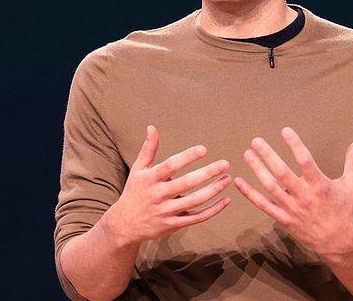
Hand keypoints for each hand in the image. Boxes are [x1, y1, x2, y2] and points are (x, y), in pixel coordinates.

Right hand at [104, 125, 231, 246]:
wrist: (125, 224)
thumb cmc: (134, 191)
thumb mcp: (138, 169)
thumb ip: (148, 149)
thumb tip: (152, 127)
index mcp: (150, 179)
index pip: (171, 165)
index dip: (188, 157)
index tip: (204, 149)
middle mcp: (158, 195)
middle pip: (187, 183)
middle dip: (208, 173)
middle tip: (225, 164)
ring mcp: (167, 211)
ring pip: (195, 201)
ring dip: (214, 190)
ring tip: (227, 179)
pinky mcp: (174, 225)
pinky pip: (197, 217)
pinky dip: (213, 210)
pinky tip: (225, 200)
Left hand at [234, 127, 352, 257]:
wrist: (338, 242)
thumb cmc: (344, 210)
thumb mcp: (351, 184)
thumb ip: (351, 161)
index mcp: (320, 185)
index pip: (305, 160)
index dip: (295, 144)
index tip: (285, 130)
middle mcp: (304, 196)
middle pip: (282, 172)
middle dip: (268, 155)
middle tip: (256, 140)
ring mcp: (292, 208)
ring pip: (270, 187)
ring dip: (257, 170)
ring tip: (247, 154)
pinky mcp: (284, 219)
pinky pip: (263, 205)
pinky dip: (250, 194)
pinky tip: (238, 181)